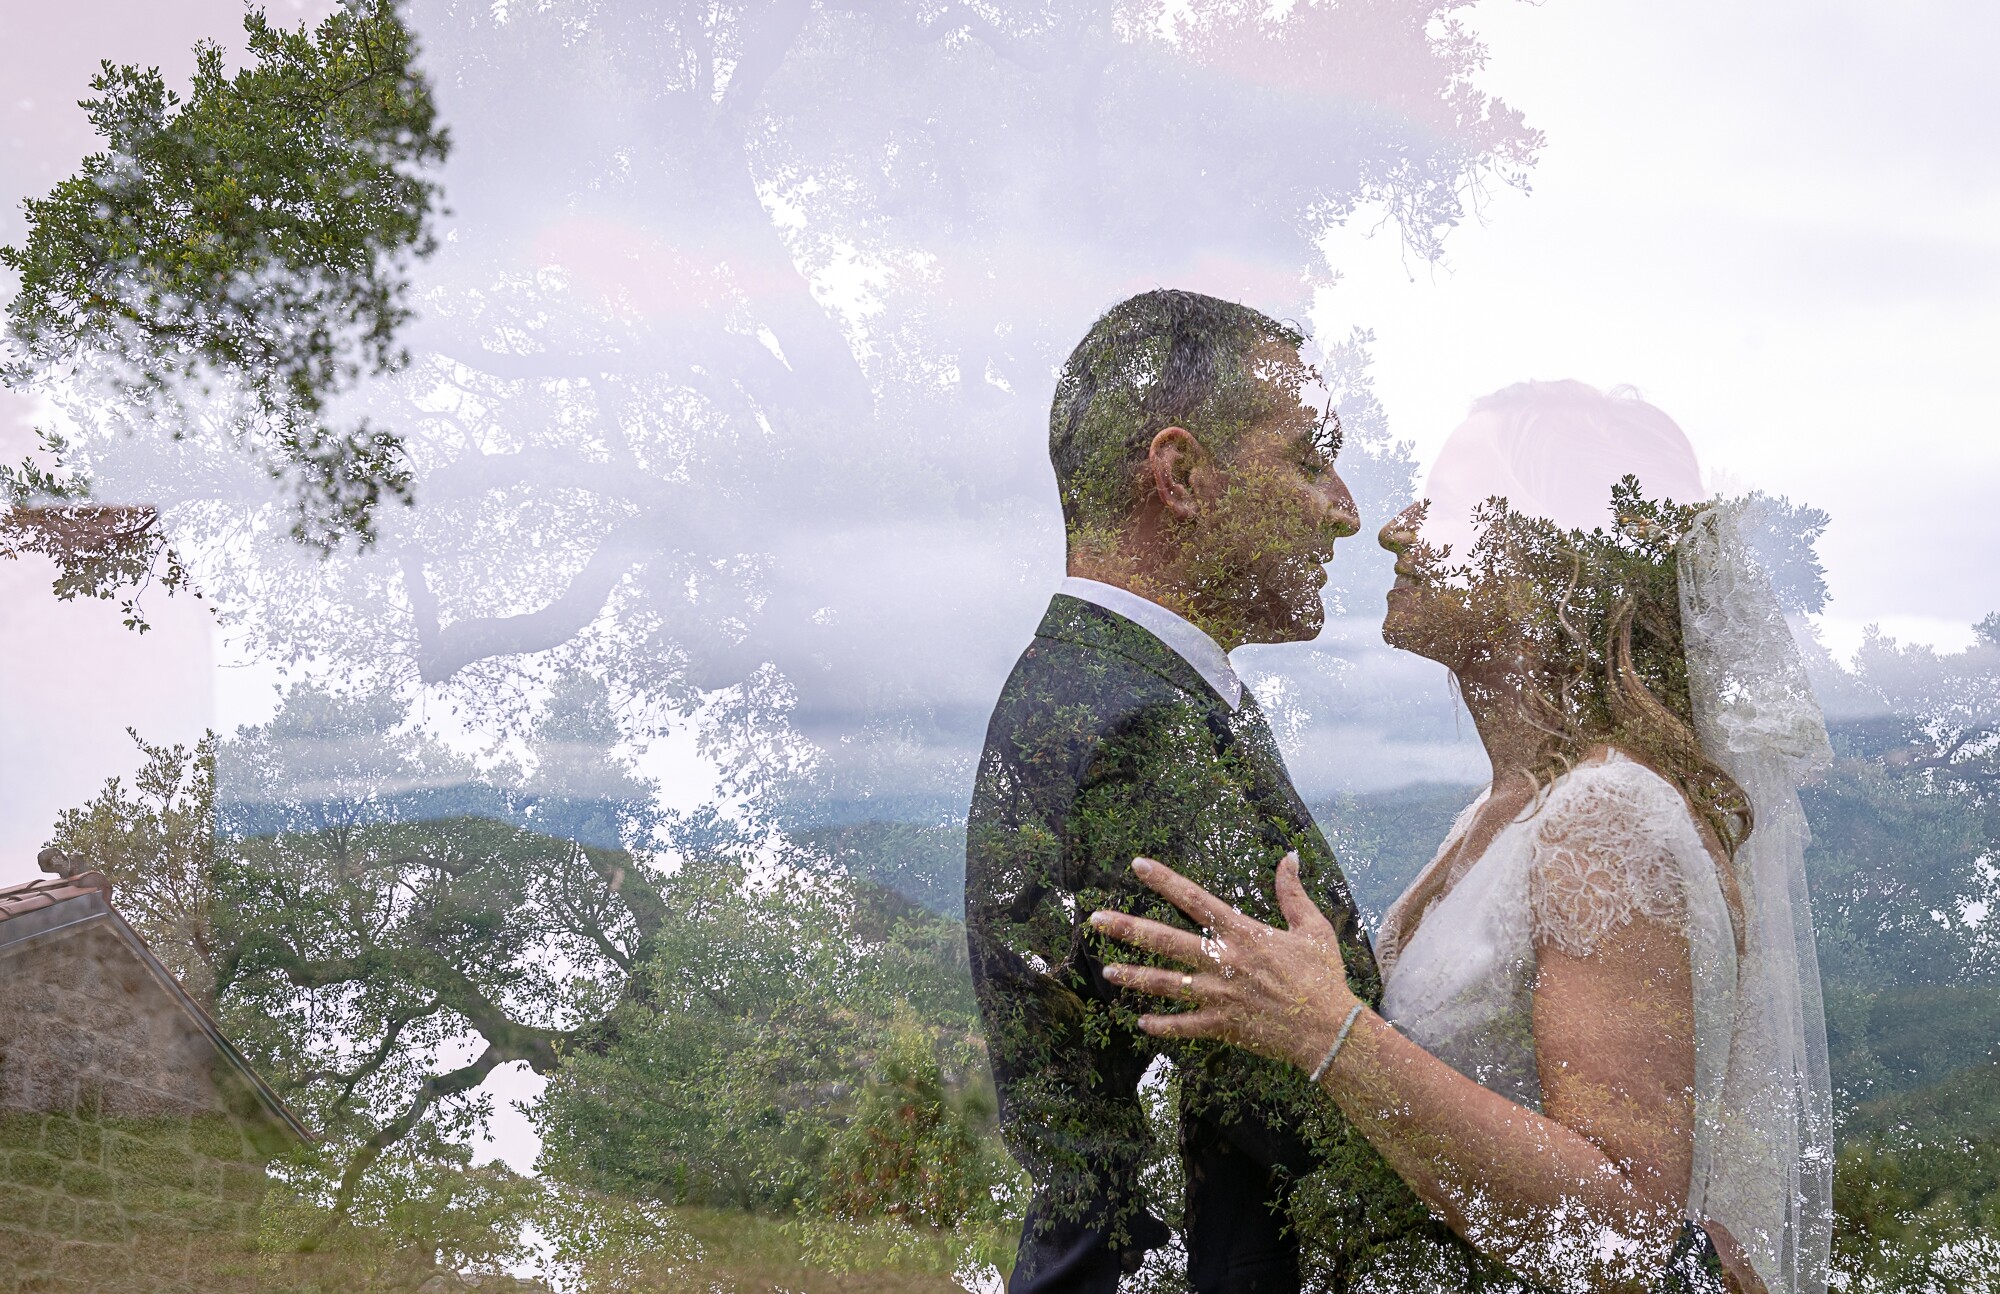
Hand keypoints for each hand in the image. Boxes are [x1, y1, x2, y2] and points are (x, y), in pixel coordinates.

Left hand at [1089, 852, 1361, 1075]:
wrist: (1330, 1031)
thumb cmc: (1324, 978)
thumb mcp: (1313, 929)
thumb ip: (1293, 893)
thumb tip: (1289, 856)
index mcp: (1243, 934)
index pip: (1194, 898)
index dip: (1164, 880)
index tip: (1137, 865)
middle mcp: (1223, 962)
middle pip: (1165, 940)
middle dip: (1128, 928)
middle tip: (1096, 919)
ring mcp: (1219, 996)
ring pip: (1165, 984)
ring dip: (1134, 977)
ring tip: (1107, 971)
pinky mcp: (1222, 1026)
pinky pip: (1184, 1026)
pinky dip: (1162, 1026)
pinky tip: (1141, 1023)